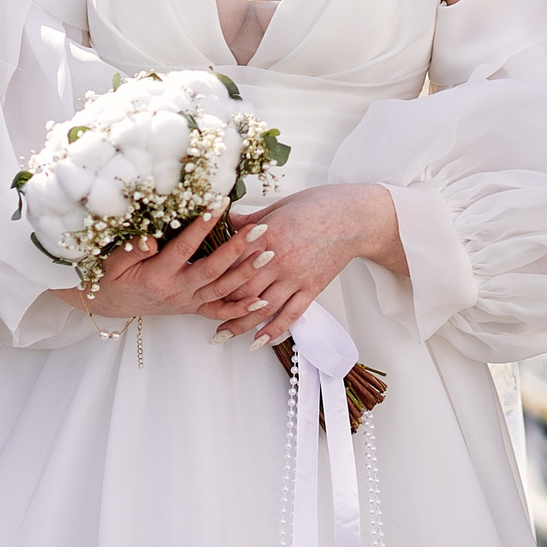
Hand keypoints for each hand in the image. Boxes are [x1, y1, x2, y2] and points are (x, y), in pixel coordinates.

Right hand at [77, 207, 261, 320]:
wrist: (113, 304)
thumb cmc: (112, 278)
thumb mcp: (113, 263)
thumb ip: (131, 252)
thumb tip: (149, 239)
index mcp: (157, 276)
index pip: (184, 248)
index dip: (201, 227)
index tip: (217, 205)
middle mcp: (177, 291)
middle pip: (213, 269)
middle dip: (238, 249)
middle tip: (259, 230)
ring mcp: (187, 301)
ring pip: (222, 289)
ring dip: (247, 273)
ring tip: (268, 254)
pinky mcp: (193, 308)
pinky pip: (220, 312)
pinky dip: (241, 309)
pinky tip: (263, 301)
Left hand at [202, 184, 403, 345]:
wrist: (354, 216)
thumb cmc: (316, 205)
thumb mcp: (278, 206)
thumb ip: (249, 220)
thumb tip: (223, 221)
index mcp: (265, 236)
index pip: (229, 262)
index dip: (210, 276)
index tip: (192, 285)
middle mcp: (277, 261)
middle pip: (241, 290)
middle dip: (219, 306)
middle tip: (199, 315)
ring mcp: (295, 277)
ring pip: (263, 308)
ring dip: (240, 325)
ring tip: (222, 336)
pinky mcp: (312, 288)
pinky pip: (291, 314)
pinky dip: (274, 330)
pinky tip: (260, 341)